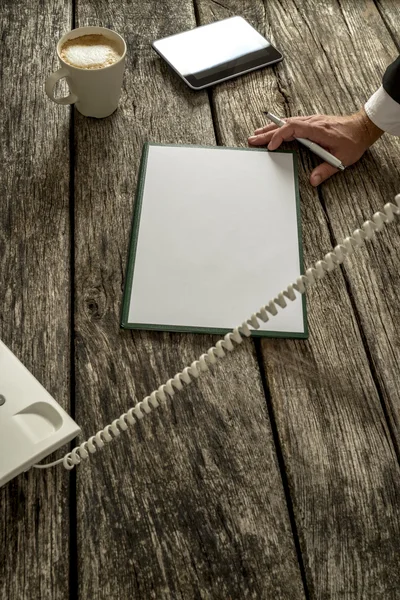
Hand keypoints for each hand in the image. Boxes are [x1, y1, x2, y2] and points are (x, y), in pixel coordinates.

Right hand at [248, 109, 382, 185]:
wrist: (362, 127)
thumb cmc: (353, 141)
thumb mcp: (342, 159)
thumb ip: (326, 170)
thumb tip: (313, 181)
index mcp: (318, 130)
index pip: (293, 128)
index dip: (279, 136)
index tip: (271, 146)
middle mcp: (312, 123)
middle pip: (285, 124)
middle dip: (267, 132)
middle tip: (252, 139)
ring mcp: (311, 121)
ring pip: (287, 122)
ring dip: (271, 128)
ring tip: (256, 134)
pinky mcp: (311, 122)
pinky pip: (292, 123)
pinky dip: (279, 127)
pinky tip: (272, 130)